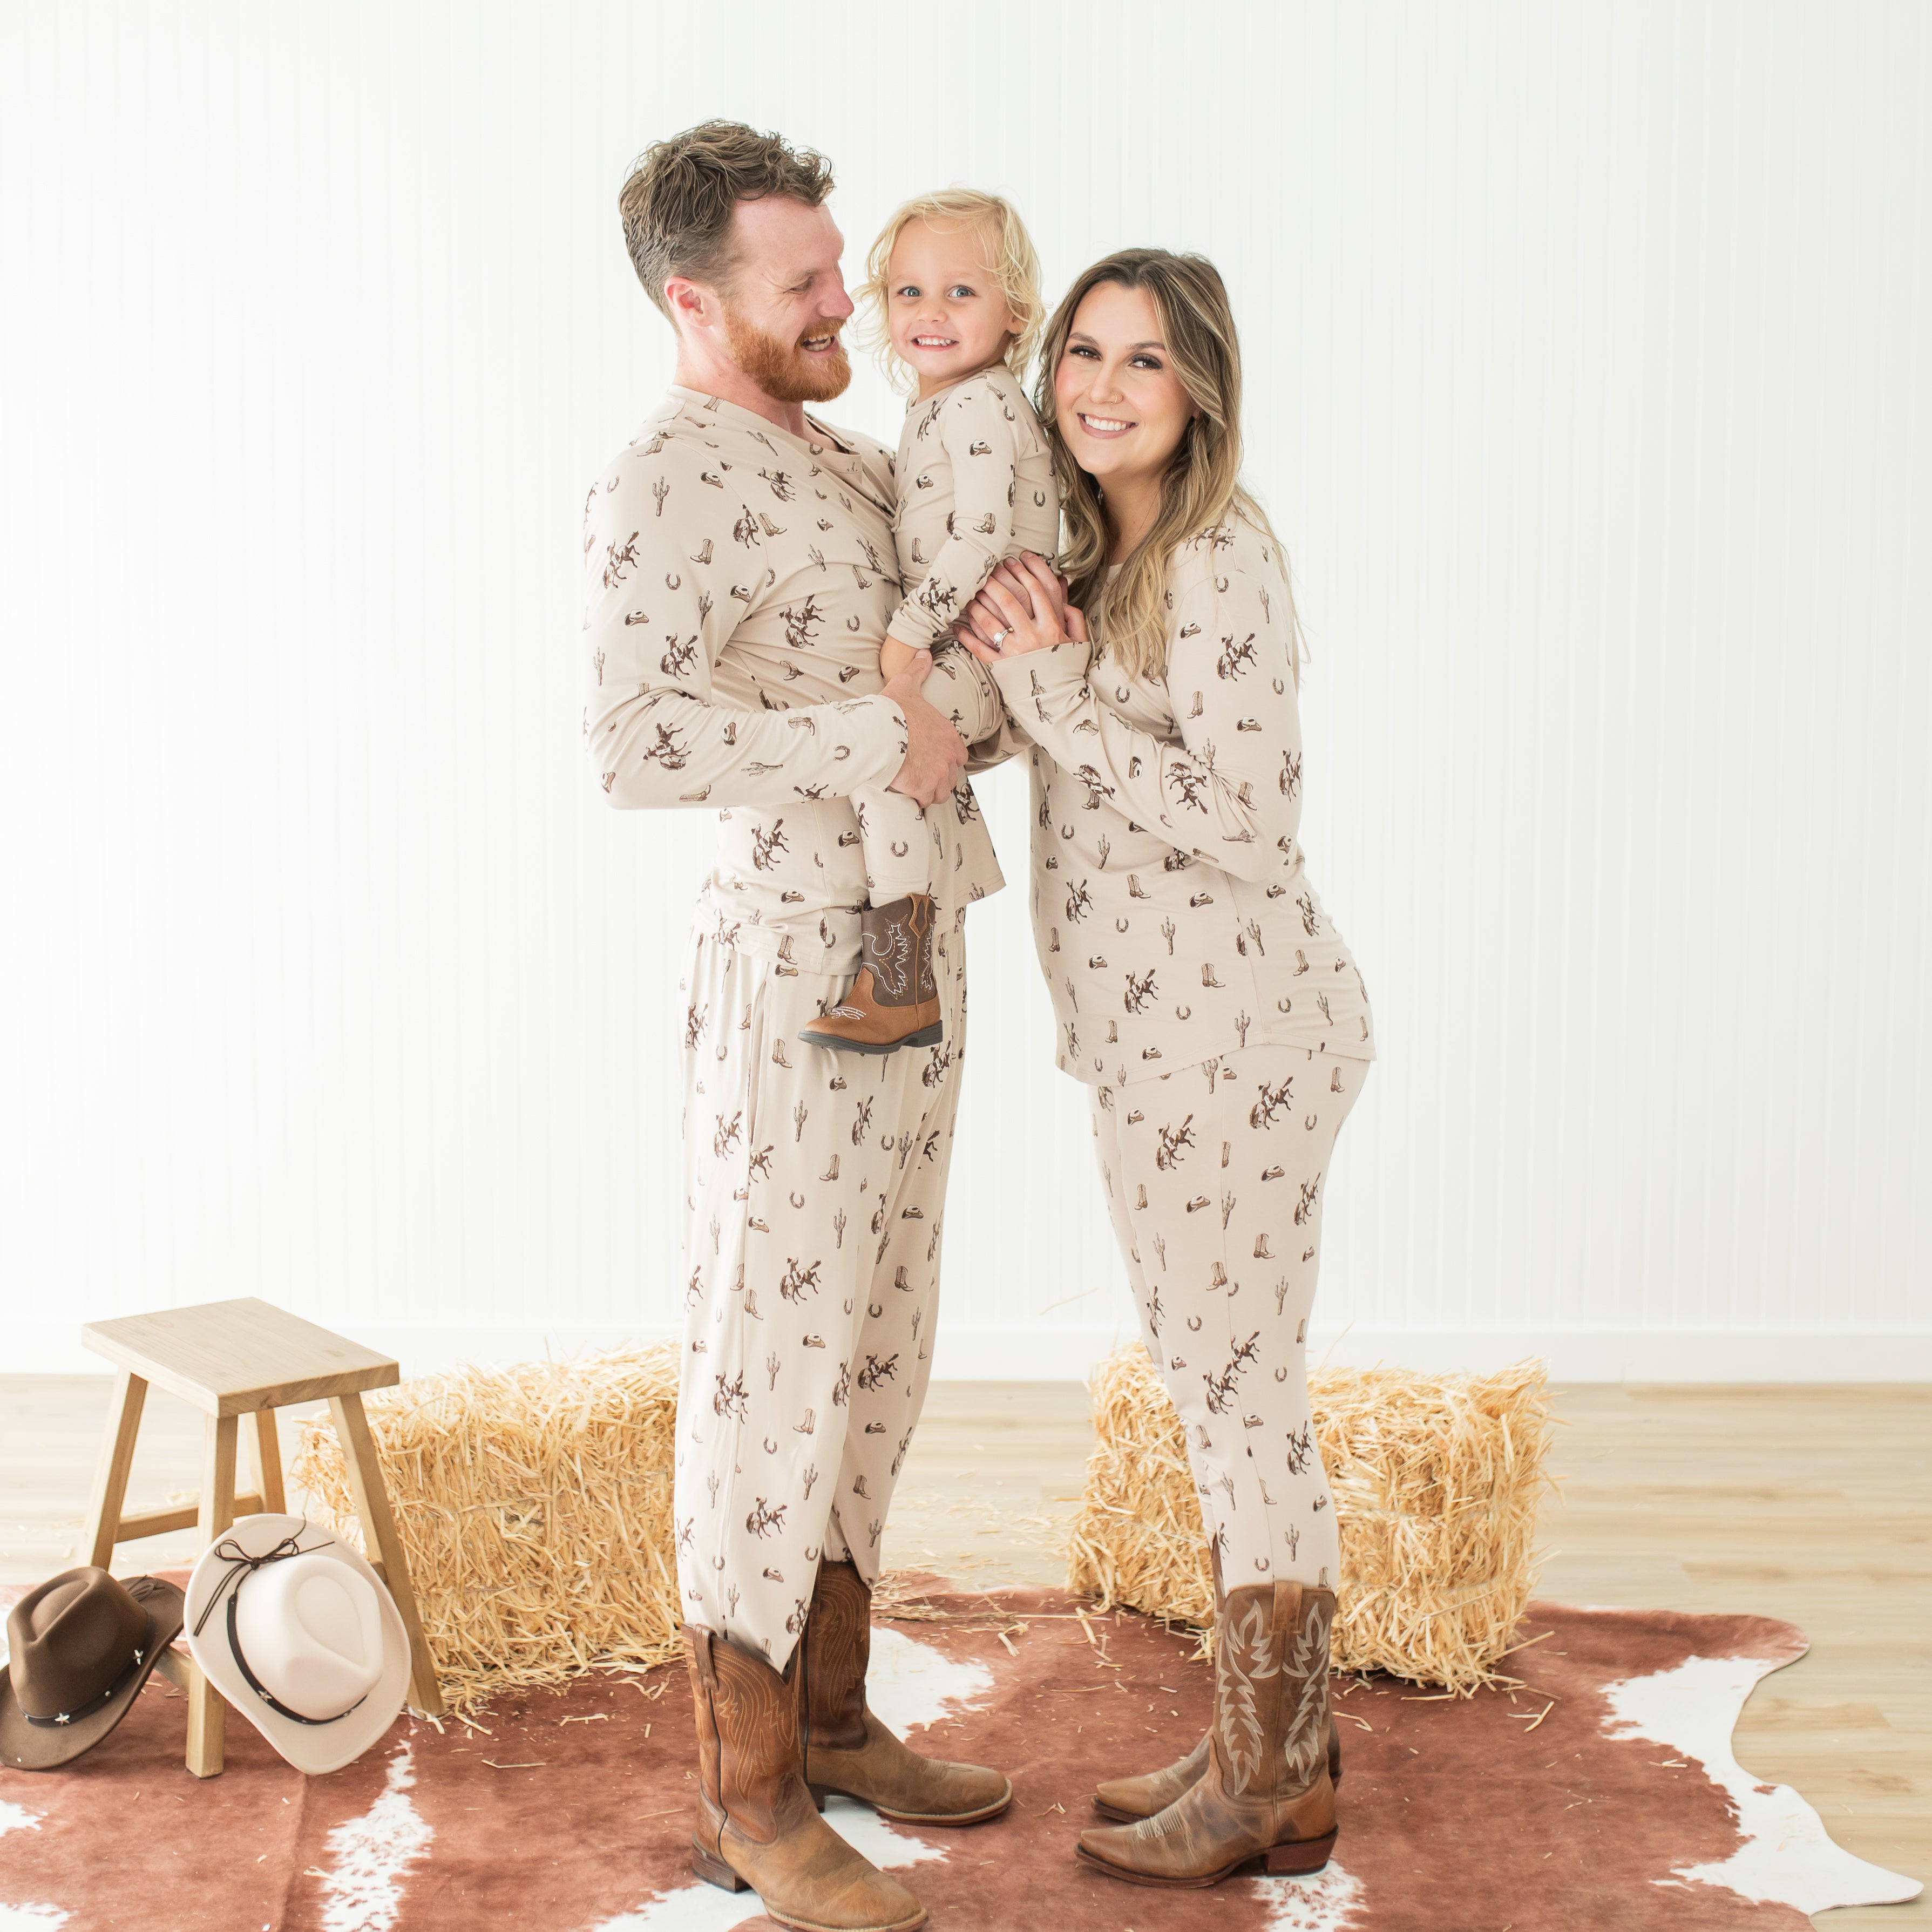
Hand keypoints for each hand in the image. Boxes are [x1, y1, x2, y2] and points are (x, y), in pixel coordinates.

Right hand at [881, 651, 968, 804]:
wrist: (877, 732)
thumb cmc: (891, 711)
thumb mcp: (906, 685)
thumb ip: (917, 671)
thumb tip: (922, 653)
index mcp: (948, 735)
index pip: (959, 755)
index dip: (946, 759)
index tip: (931, 759)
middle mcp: (948, 756)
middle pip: (950, 776)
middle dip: (937, 777)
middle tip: (920, 774)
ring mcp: (938, 774)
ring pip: (940, 792)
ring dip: (929, 791)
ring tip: (913, 786)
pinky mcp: (924, 788)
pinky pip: (925, 801)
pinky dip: (916, 799)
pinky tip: (906, 793)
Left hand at [958, 553, 1085, 663]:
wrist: (1059, 703)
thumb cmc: (1068, 671)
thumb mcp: (1080, 643)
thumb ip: (1075, 618)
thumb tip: (1065, 598)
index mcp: (1051, 627)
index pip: (1036, 590)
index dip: (1024, 571)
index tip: (1014, 560)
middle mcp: (1031, 637)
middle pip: (1009, 601)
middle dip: (995, 583)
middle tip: (986, 572)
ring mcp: (1014, 653)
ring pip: (990, 622)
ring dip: (978, 606)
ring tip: (971, 595)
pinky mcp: (1001, 668)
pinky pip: (979, 649)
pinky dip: (966, 637)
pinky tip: (957, 627)